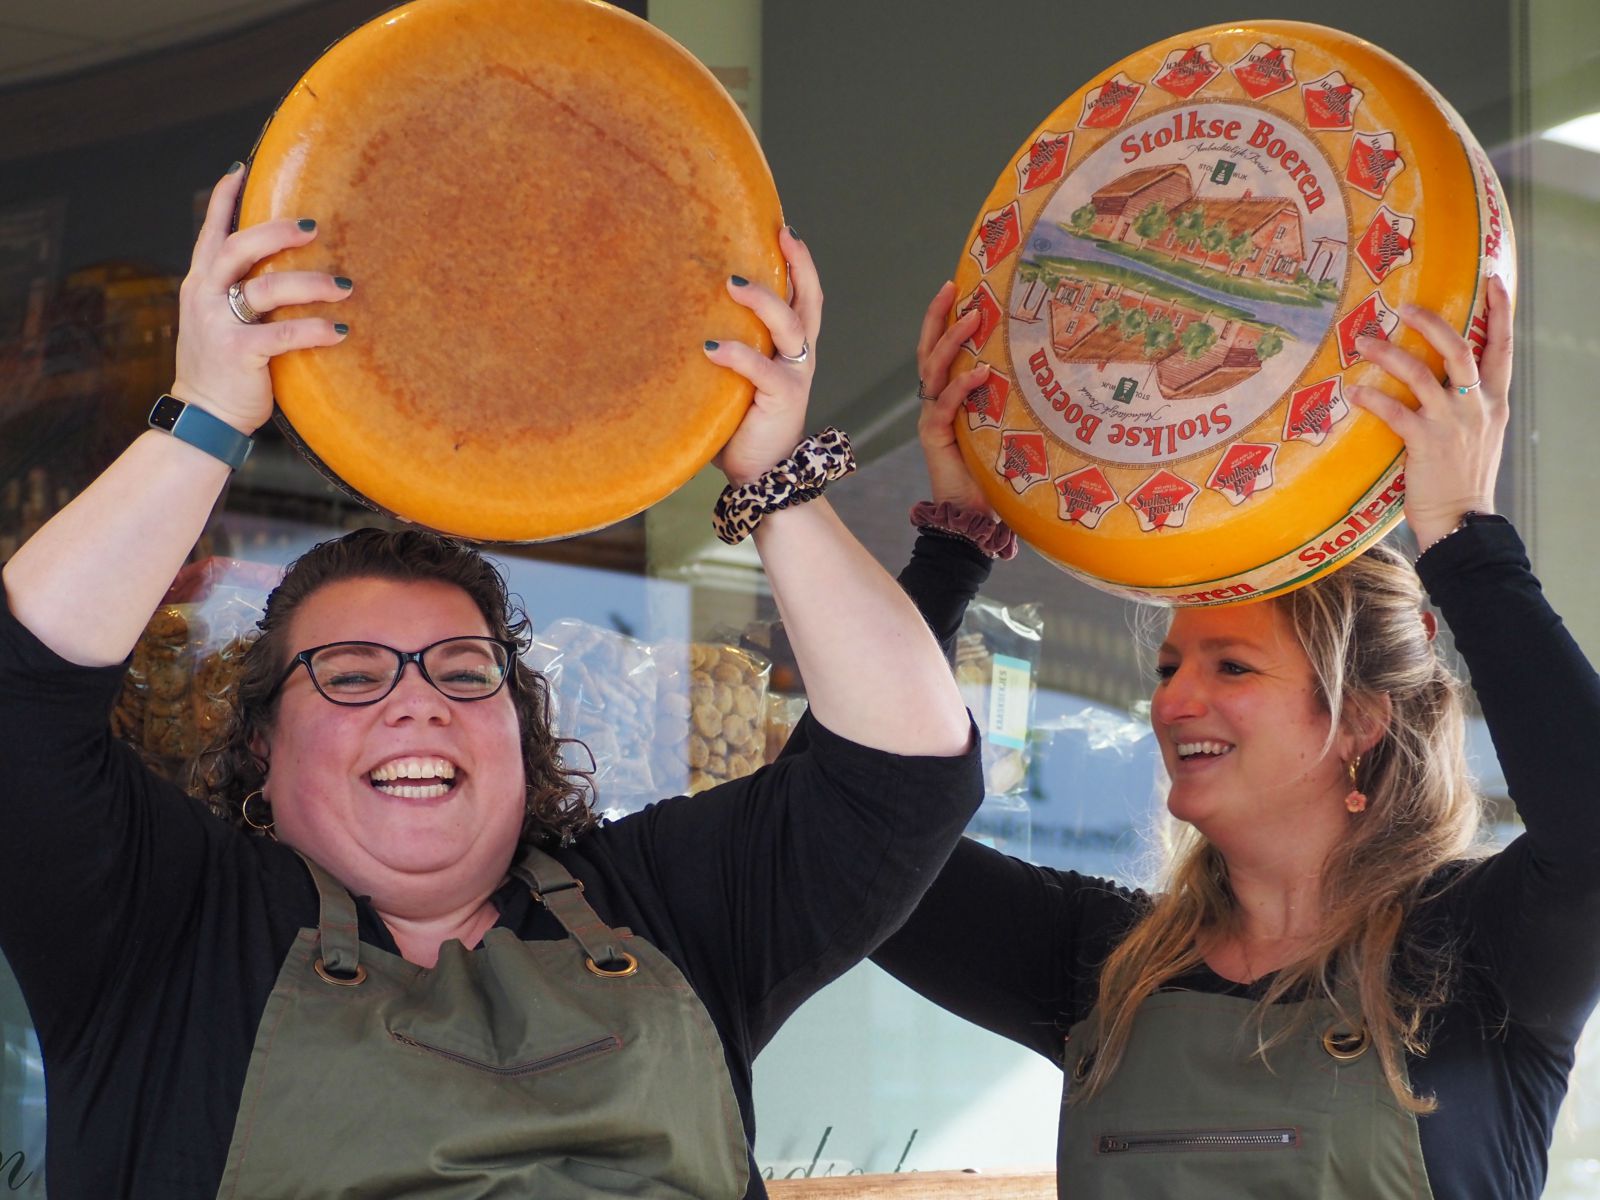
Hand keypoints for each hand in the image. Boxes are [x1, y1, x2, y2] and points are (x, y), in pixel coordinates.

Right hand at [169, 164, 351, 433]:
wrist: (203, 417)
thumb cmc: (224, 370)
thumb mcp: (220, 323)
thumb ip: (239, 296)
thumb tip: (282, 274)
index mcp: (200, 285)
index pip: (210, 233)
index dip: (222, 199)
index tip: (241, 168)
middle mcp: (205, 297)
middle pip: (239, 248)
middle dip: (276, 232)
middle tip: (315, 227)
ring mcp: (219, 324)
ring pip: (266, 288)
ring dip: (310, 284)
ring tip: (345, 288)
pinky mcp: (238, 353)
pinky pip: (283, 333)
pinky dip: (315, 330)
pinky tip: (341, 331)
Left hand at [706, 227, 820, 485]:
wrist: (762, 473)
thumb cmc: (740, 422)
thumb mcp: (734, 377)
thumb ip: (723, 346)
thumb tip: (671, 315)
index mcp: (792, 347)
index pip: (804, 295)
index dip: (800, 262)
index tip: (782, 229)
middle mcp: (799, 356)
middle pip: (809, 300)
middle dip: (799, 265)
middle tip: (779, 234)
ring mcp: (794, 375)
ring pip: (791, 326)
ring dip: (764, 300)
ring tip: (732, 283)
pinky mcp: (783, 398)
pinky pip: (761, 369)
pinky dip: (737, 354)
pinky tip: (710, 346)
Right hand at [915, 281, 993, 517]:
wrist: (971, 515)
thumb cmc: (993, 471)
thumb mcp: (1002, 426)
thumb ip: (1007, 400)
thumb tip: (1042, 369)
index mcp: (947, 397)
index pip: (939, 350)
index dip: (943, 319)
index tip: (956, 288)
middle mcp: (934, 402)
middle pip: (928, 350)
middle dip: (938, 316)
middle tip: (952, 288)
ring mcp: (931, 418)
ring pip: (934, 369)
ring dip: (952, 341)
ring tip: (972, 319)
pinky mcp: (934, 437)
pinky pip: (946, 404)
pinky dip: (962, 386)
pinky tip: (980, 372)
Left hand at [1348, 274, 1511, 550]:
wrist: (1462, 519)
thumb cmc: (1464, 476)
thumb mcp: (1481, 432)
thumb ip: (1470, 402)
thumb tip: (1448, 377)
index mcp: (1494, 401)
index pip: (1503, 347)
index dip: (1501, 311)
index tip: (1494, 280)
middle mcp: (1477, 406)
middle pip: (1460, 349)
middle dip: (1432, 323)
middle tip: (1405, 307)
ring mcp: (1451, 424)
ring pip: (1421, 374)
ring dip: (1389, 354)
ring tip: (1363, 342)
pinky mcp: (1425, 444)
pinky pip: (1394, 412)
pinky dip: (1372, 398)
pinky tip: (1354, 391)